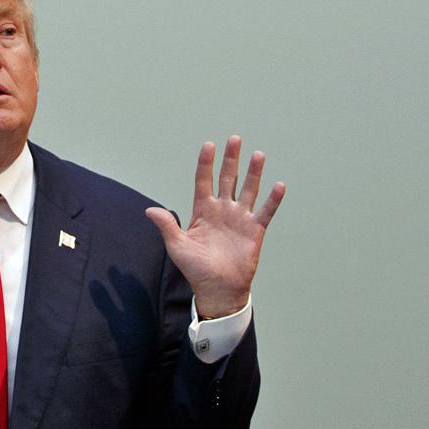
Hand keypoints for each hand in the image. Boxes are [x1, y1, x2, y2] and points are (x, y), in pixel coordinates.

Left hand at [145, 136, 284, 318]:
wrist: (217, 289)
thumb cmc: (195, 268)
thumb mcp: (177, 246)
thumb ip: (167, 226)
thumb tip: (149, 210)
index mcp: (202, 211)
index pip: (203, 181)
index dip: (206, 164)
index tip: (209, 145)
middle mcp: (222, 210)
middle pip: (227, 179)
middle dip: (231, 160)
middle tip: (235, 139)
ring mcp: (239, 219)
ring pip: (248, 190)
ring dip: (254, 173)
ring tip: (258, 155)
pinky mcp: (254, 231)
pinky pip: (265, 212)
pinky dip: (272, 199)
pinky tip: (278, 185)